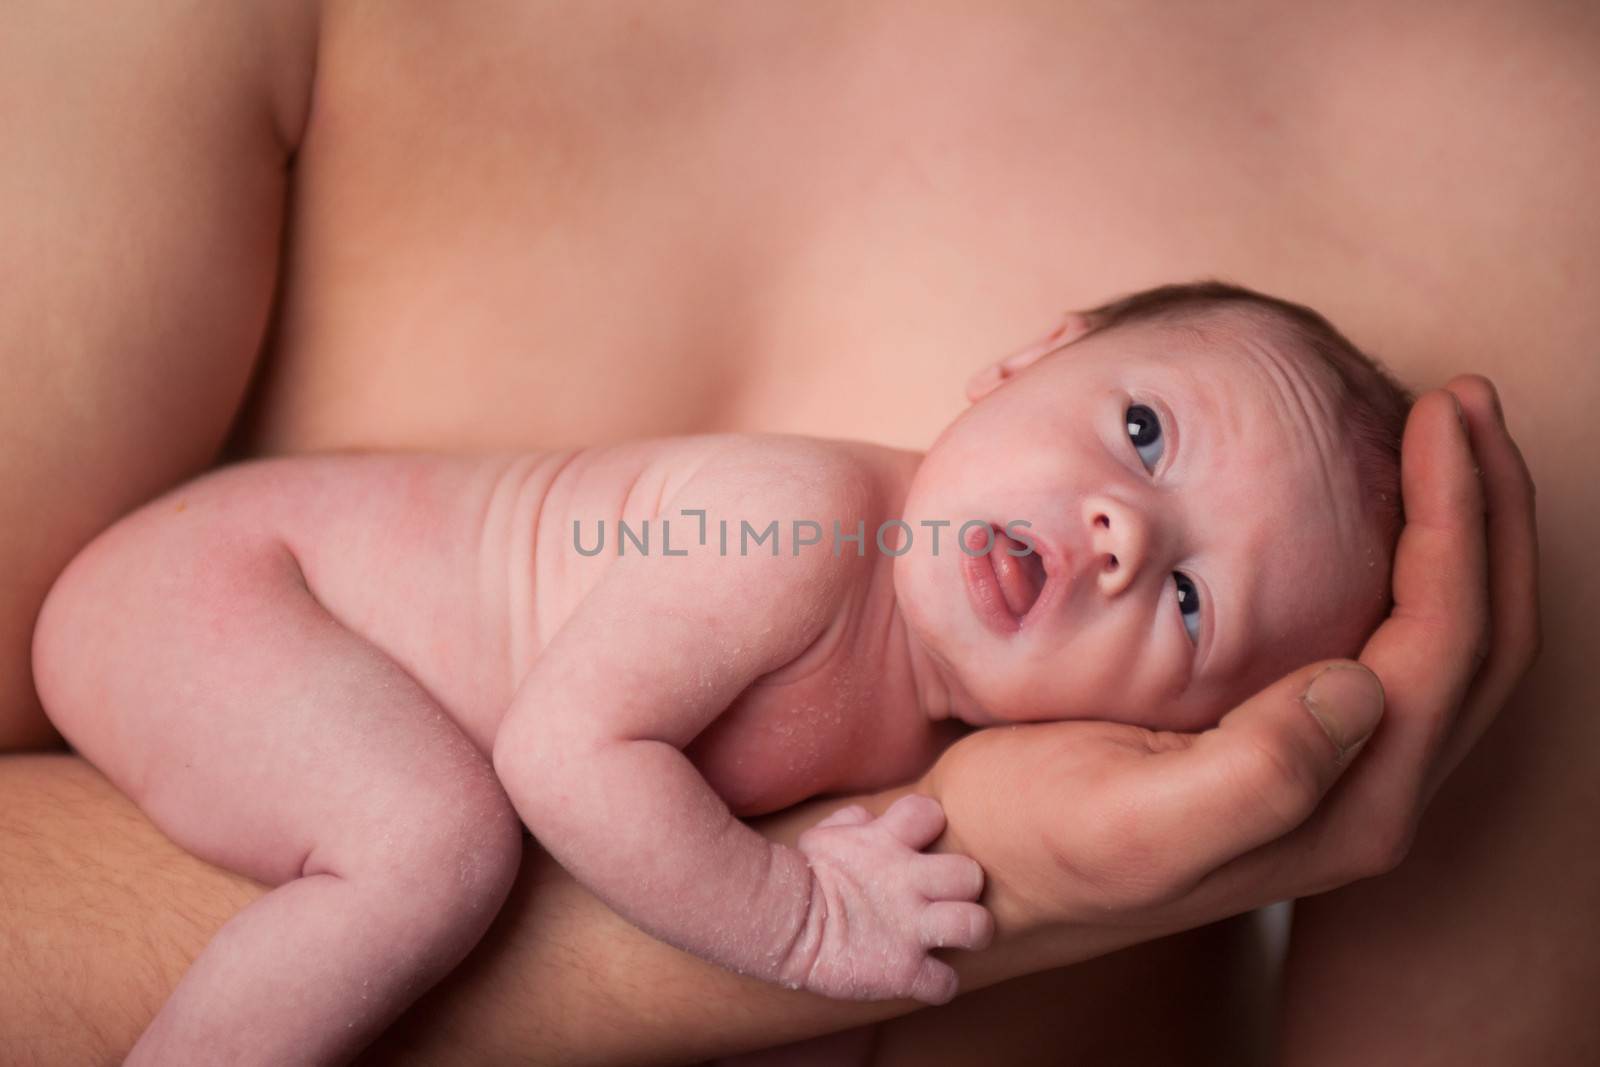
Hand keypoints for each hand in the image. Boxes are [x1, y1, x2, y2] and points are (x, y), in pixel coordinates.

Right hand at [780, 796, 992, 1004]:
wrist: (777, 925)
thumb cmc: (801, 878)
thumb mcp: (824, 836)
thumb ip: (855, 822)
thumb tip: (871, 820)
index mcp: (885, 843)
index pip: (929, 812)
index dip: (929, 826)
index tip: (917, 845)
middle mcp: (906, 883)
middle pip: (970, 873)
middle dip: (965, 886)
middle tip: (946, 895)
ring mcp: (908, 928)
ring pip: (975, 925)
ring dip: (971, 931)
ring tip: (956, 933)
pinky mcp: (902, 971)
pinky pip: (944, 984)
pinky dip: (938, 984)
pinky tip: (924, 976)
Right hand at [924, 378, 1538, 962]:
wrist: (979, 866)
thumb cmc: (1036, 840)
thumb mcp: (1134, 822)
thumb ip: (1262, 775)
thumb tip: (1363, 689)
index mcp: (1348, 807)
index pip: (1448, 641)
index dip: (1461, 520)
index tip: (1436, 412)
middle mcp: (1364, 791)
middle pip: (1481, 636)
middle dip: (1490, 510)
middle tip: (1462, 399)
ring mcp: (1334, 766)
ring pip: (1446, 635)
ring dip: (1462, 528)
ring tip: (1442, 430)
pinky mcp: (1290, 736)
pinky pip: (1387, 635)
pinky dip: (1402, 555)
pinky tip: (1364, 498)